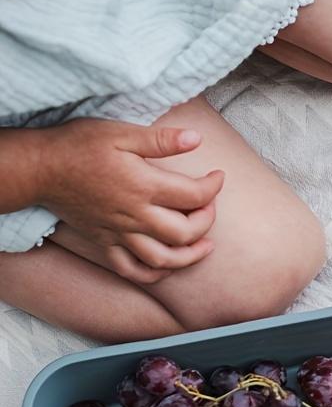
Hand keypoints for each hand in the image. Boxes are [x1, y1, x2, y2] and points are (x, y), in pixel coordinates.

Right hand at [36, 119, 224, 282]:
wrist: (39, 169)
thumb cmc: (78, 146)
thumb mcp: (121, 133)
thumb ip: (161, 140)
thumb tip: (196, 138)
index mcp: (143, 186)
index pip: (194, 195)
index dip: (213, 187)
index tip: (218, 176)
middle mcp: (134, 216)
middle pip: (184, 233)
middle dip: (207, 222)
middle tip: (209, 207)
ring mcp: (119, 234)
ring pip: (162, 260)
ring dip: (190, 257)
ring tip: (205, 245)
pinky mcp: (104, 244)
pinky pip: (132, 270)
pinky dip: (154, 274)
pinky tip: (168, 265)